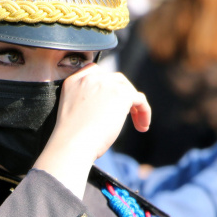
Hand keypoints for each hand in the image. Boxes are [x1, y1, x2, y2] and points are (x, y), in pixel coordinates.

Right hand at [34, 64, 149, 196]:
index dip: (107, 86)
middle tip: (126, 113)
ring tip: (138, 123)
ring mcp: (106, 84)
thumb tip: (109, 108)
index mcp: (73, 81)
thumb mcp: (75, 112)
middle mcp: (89, 78)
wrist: (72, 144)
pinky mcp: (121, 94)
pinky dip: (144, 112)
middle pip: (115, 79)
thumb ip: (88, 102)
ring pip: (128, 89)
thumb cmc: (71, 139)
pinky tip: (142, 126)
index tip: (111, 102)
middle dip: (123, 95)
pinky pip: (140, 99)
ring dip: (134, 105)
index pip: (95, 72)